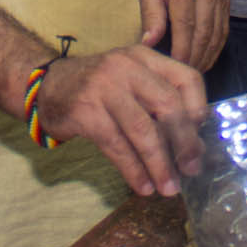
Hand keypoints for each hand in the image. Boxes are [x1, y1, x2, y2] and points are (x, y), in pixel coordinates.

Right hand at [33, 45, 207, 196]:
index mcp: (145, 58)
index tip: (200, 136)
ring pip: (143, 130)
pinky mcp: (85, 111)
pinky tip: (143, 186)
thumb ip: (160, 105)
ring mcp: (104, 87)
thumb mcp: (131, 83)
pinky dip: (133, 170)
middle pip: (168, 106)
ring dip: (159, 164)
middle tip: (190, 169)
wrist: (46, 87)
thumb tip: (194, 147)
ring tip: (168, 188)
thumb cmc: (98, 90)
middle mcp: (127, 67)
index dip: (199, 109)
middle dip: (184, 142)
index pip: (186, 78)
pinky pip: (117, 146)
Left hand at [138, 0, 229, 69]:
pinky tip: (206, 59)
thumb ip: (150, 15)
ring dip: (207, 56)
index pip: (186, 24)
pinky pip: (223, 28)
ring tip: (194, 72)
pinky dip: (216, 47)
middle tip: (184, 76)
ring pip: (216, 33)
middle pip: (204, 32)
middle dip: (195, 57)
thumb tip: (149, 43)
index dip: (182, 49)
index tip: (175, 67)